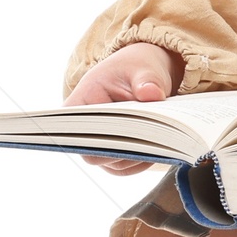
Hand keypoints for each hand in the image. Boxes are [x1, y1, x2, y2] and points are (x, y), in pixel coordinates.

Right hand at [66, 41, 183, 174]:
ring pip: (114, 165)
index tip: (126, 133)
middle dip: (125, 148)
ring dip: (138, 156)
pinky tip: (160, 149)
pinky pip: (126, 167)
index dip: (95, 138)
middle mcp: (83, 129)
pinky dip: (143, 160)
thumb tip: (152, 94)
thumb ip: (146, 80)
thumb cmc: (136, 70)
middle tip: (153, 138)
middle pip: (95, 154)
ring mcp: (98, 145)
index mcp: (81, 102)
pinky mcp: (114, 154)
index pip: (75, 130)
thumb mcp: (142, 68)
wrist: (144, 76)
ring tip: (160, 140)